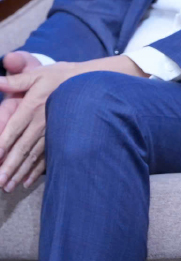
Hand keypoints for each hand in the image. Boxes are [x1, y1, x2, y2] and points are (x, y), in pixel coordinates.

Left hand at [0, 55, 147, 190]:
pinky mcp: (60, 137)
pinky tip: (27, 181)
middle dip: (9, 166)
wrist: (90, 82)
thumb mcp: (38, 74)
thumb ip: (16, 81)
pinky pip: (48, 156)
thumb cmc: (61, 77)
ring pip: (33, 156)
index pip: (13, 129)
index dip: (2, 144)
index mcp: (32, 108)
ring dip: (20, 172)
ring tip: (8, 186)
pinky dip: (37, 171)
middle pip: (22, 148)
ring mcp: (52, 132)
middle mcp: (41, 123)